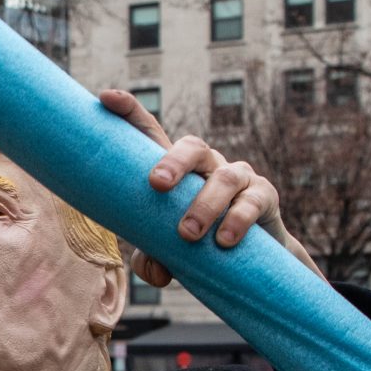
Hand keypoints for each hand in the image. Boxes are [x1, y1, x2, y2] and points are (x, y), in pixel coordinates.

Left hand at [100, 89, 323, 285]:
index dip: (130, 112)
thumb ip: (154, 260)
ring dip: (205, 204)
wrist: (250, 261)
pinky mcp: (264, 196)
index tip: (106, 98)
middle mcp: (206, 165)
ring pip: (225, 176)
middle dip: (173, 162)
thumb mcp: (168, 254)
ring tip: (188, 235)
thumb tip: (156, 272)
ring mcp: (238, 176)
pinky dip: (237, 220)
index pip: (151, 133)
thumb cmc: (197, 248)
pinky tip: (225, 241)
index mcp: (176, 170)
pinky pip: (253, 201)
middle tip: (156, 186)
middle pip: (192, 146)